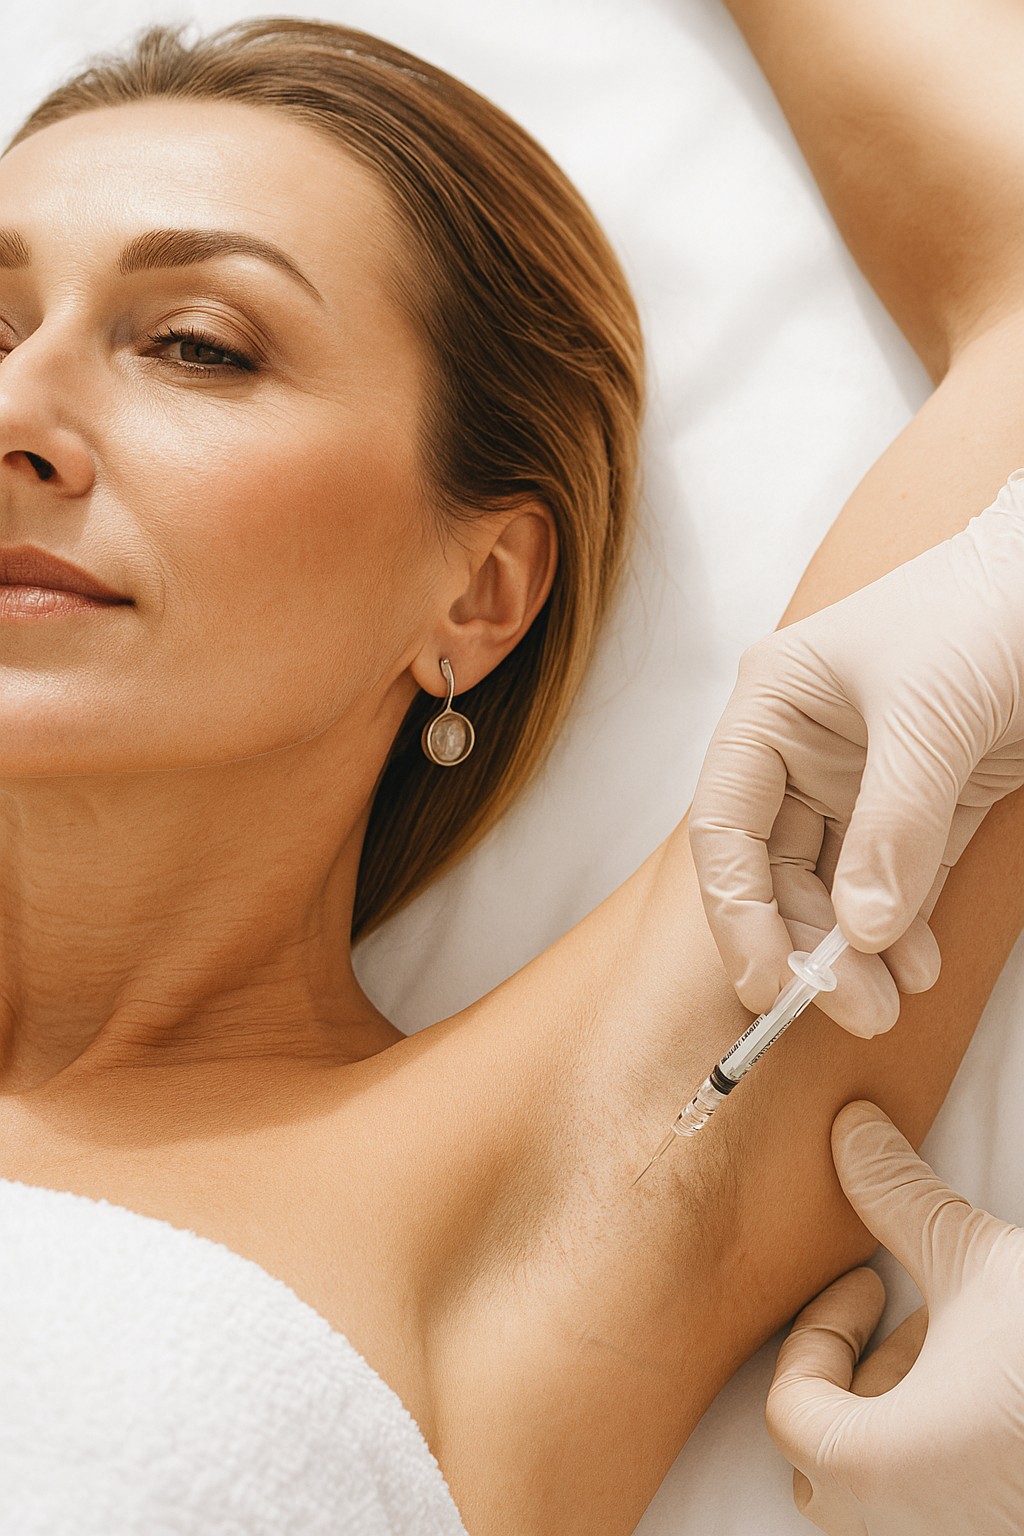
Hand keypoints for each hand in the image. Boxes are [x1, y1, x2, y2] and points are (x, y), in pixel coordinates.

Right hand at [688, 470, 1023, 1035]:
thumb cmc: (989, 607)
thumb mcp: (930, 714)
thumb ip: (892, 823)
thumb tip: (858, 930)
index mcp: (772, 708)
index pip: (726, 824)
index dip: (737, 909)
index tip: (768, 981)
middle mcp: (805, 749)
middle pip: (776, 869)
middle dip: (806, 943)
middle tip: (847, 1006)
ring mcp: (865, 780)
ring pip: (836, 886)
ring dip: (856, 950)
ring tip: (887, 1002)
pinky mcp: (928, 803)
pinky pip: (900, 882)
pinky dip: (904, 930)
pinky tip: (919, 965)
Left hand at [766, 1101, 1023, 1534]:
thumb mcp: (974, 1259)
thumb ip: (896, 1196)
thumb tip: (852, 1129)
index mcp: (873, 1471)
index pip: (790, 1406)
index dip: (820, 1329)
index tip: (868, 1283)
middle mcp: (905, 1528)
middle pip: (826, 1462)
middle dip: (859, 1378)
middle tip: (906, 1319)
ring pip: (884, 1491)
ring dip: (902, 1414)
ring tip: (958, 1349)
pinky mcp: (1003, 1534)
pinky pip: (938, 1505)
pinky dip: (941, 1452)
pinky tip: (991, 1396)